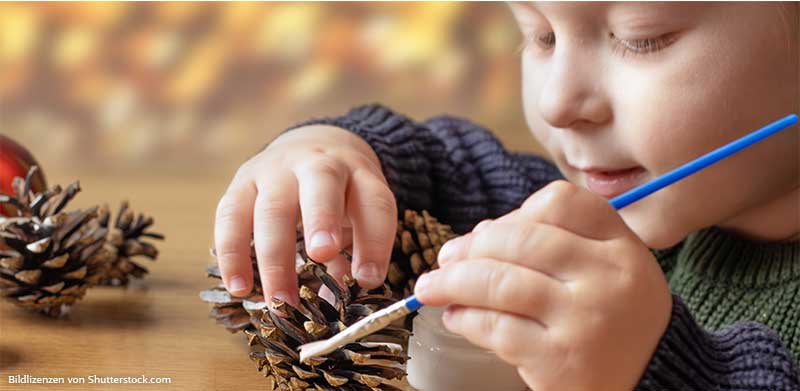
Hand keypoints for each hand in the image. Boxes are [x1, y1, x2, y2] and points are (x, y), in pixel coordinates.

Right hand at [214, 125, 396, 304]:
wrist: (311, 145)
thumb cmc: (340, 195)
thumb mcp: (359, 214)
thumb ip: (353, 255)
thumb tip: (335, 307)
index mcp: (359, 174)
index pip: (374, 203)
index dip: (374, 242)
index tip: (368, 280)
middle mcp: (318, 164)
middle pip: (321, 187)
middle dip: (321, 220)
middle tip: (322, 255)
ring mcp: (276, 170)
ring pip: (272, 208)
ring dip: (274, 257)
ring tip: (279, 300)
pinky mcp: (242, 182)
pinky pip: (231, 216)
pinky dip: (232, 253)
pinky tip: (239, 287)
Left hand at [414, 180, 671, 390]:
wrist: (651, 384)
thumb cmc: (615, 322)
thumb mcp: (608, 272)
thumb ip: (557, 245)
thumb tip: (480, 234)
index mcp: (622, 246)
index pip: (559, 203)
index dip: (514, 214)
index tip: (489, 233)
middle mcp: (608, 277)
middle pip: (520, 240)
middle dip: (470, 248)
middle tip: (444, 259)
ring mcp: (585, 318)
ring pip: (499, 282)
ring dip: (452, 282)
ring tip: (431, 287)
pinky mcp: (561, 360)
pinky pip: (496, 327)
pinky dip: (465, 319)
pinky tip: (455, 317)